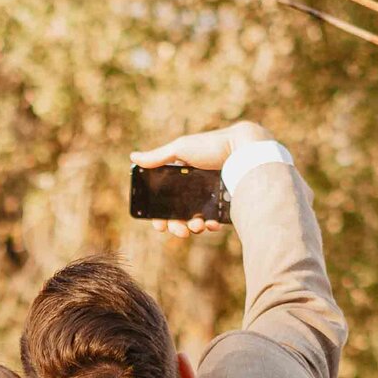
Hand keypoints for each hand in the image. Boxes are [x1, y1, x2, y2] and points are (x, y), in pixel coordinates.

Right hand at [132, 122, 272, 239]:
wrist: (244, 151)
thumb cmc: (211, 146)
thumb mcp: (180, 149)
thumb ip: (157, 157)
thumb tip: (133, 157)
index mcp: (181, 175)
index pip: (164, 199)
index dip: (159, 214)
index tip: (158, 225)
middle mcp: (195, 186)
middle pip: (179, 214)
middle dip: (176, 226)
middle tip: (180, 232)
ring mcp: (211, 196)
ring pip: (196, 219)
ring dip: (193, 227)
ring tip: (197, 228)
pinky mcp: (226, 203)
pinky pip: (215, 219)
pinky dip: (210, 225)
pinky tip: (211, 224)